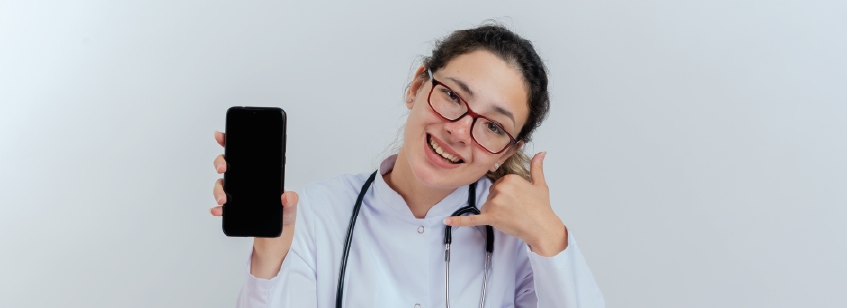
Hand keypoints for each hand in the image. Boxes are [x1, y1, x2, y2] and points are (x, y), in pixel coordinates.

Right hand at [211, 131, 297, 278]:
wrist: (276, 241)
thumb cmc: (284, 218)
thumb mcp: (290, 208)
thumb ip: (290, 202)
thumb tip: (287, 196)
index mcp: (261, 175)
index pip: (246, 153)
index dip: (232, 141)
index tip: (222, 135)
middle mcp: (247, 181)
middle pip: (229, 165)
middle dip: (221, 162)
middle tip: (223, 168)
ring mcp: (238, 194)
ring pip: (222, 184)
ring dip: (218, 189)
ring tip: (222, 200)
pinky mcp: (234, 209)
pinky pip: (221, 206)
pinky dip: (217, 208)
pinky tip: (217, 211)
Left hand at [444, 152, 567, 256]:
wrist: (542, 227)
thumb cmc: (541, 207)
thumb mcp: (540, 184)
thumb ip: (537, 167)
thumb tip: (541, 153)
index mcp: (510, 178)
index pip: (499, 183)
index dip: (508, 193)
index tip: (518, 199)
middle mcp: (500, 188)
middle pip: (492, 194)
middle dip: (501, 202)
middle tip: (516, 209)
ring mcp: (494, 203)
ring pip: (487, 205)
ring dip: (495, 212)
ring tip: (512, 216)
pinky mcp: (490, 217)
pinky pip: (472, 219)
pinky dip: (459, 221)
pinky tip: (447, 220)